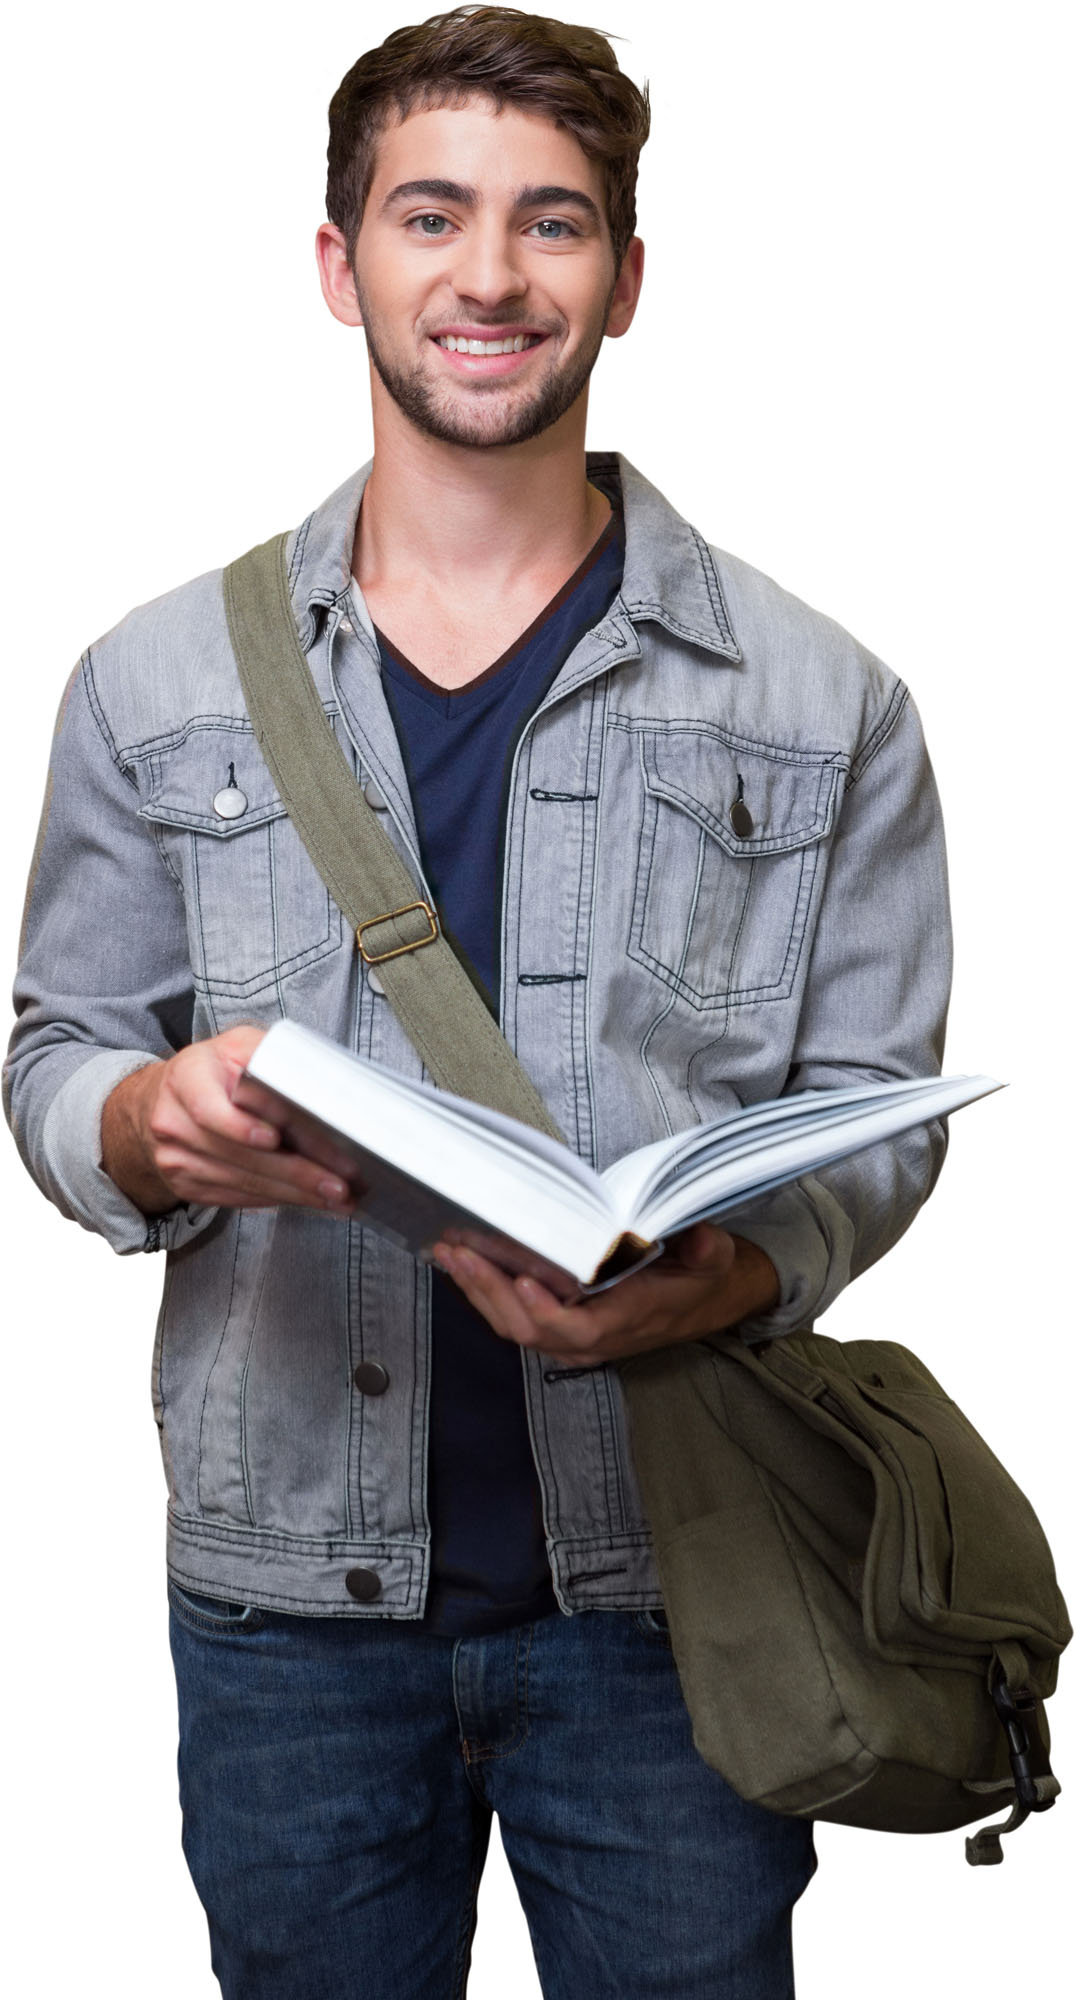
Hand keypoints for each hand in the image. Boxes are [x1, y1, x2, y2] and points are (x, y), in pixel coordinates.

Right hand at [100, 1025, 358, 1218]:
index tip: (279, 1140)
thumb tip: (327, 1085)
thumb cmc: (213, 1072)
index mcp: (187, 1077)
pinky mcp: (186, 1185)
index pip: (214, 1108)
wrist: (159, 1102)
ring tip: (336, 1195)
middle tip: (338, 1182)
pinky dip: (277, 1199)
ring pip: (243, 1181)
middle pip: (239, 1154)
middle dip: (295, 1170)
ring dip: (295, 1192)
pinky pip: (237, 1197)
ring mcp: (177, 1158)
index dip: (246, 1126)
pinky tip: (308, 1198)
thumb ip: (271, 1058)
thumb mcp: (238, 1048)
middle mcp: (175, 1120)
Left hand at [431, 1223, 780, 1366]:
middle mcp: (594, 1337)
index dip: (546, 1311)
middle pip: (530, 1329)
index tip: (520, 1280)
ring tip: (450, 1252)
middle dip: (490, 1292)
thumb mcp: (716, 1258)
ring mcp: (574, 1335)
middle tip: (460, 1252)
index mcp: (628, 1319)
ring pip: (515, 1326)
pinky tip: (466, 1263)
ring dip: (478, 1291)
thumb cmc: (703, 1276)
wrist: (707, 1300)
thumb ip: (708, 1249)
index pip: (578, 1328)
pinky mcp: (563, 1324)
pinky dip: (487, 1293)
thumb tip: (700, 1238)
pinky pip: (516, 1318)